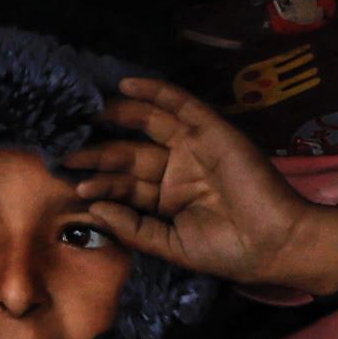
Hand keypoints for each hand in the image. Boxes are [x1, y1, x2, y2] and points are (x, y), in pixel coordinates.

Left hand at [78, 73, 337, 298]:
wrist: (273, 243)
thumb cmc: (227, 251)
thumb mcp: (171, 246)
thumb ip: (134, 228)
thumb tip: (93, 209)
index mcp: (167, 197)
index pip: (125, 183)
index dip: (98, 181)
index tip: (67, 180)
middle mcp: (176, 168)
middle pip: (128, 153)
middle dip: (97, 152)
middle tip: (64, 150)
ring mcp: (193, 147)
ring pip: (148, 124)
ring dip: (116, 117)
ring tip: (84, 114)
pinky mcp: (211, 130)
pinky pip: (180, 105)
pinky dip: (155, 92)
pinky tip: (124, 87)